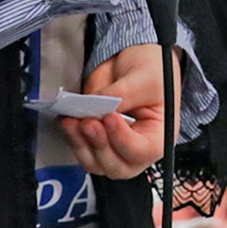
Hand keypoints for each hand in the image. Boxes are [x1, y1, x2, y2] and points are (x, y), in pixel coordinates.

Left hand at [60, 43, 176, 177]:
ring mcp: (114, 146)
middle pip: (116, 166)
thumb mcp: (145, 78)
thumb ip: (123, 95)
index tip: (110, 117)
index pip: (142, 151)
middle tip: (88, 122)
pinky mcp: (95, 139)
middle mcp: (136, 149)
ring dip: (81, 144)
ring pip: (95, 163)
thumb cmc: (150, 70)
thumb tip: (97, 107)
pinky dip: (73, 138)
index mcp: (159, 137)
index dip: (123, 139)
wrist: (131, 61)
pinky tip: (67, 120)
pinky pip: (82, 150)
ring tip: (72, 120)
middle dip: (99, 146)